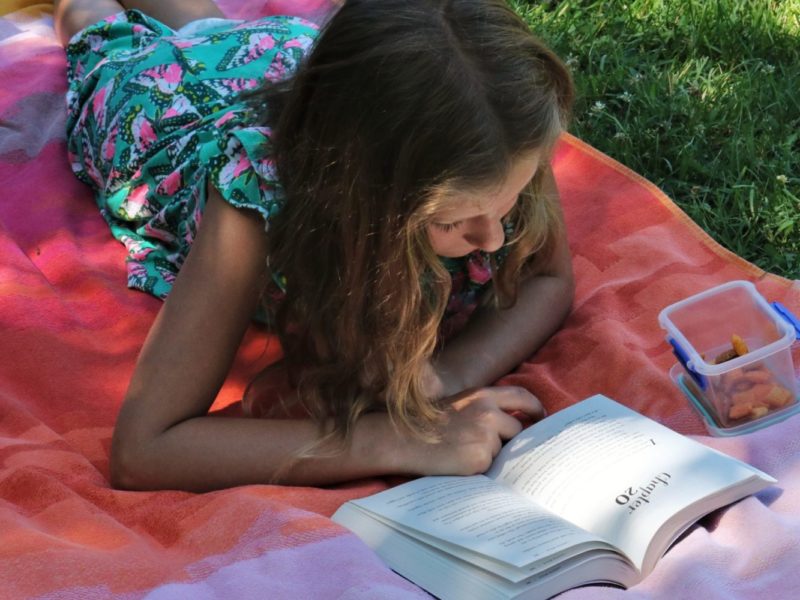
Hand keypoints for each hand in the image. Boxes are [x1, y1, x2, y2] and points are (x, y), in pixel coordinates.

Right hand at [408, 386, 544, 475]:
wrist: (402, 438)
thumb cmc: (427, 423)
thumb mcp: (459, 405)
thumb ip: (484, 410)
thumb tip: (512, 425)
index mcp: (482, 396)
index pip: (521, 397)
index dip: (535, 407)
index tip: (540, 417)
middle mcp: (488, 413)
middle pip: (517, 429)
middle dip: (508, 439)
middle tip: (489, 445)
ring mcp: (485, 437)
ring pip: (503, 450)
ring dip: (491, 454)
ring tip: (462, 452)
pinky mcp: (480, 459)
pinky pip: (490, 467)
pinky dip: (479, 468)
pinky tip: (459, 463)